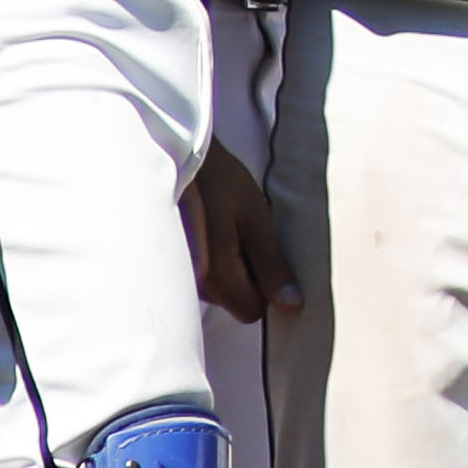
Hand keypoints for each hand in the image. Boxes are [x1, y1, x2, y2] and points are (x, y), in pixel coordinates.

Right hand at [186, 139, 296, 324]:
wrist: (177, 156)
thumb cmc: (219, 181)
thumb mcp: (255, 218)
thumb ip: (272, 264)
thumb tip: (292, 305)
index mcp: (216, 277)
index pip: (253, 310)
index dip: (267, 284)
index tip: (265, 251)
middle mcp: (194, 285)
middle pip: (236, 300)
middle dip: (249, 274)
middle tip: (247, 233)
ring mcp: (181, 275)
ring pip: (221, 287)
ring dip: (232, 263)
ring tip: (228, 225)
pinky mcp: (175, 262)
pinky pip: (206, 273)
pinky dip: (215, 256)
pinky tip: (213, 226)